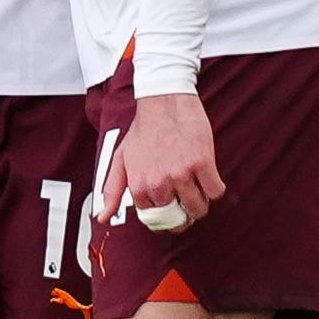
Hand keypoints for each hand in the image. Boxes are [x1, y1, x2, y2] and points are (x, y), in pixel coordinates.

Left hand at [97, 93, 223, 227]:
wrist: (163, 100)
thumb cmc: (143, 129)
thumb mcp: (121, 159)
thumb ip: (112, 190)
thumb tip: (103, 218)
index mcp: (139, 185)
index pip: (156, 218)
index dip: (165, 212)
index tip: (170, 205)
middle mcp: (159, 183)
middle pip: (179, 217)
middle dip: (183, 210)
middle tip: (184, 192)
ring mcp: (181, 174)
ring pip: (199, 208)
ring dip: (200, 201)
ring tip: (196, 185)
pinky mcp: (202, 163)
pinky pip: (215, 192)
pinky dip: (214, 186)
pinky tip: (206, 174)